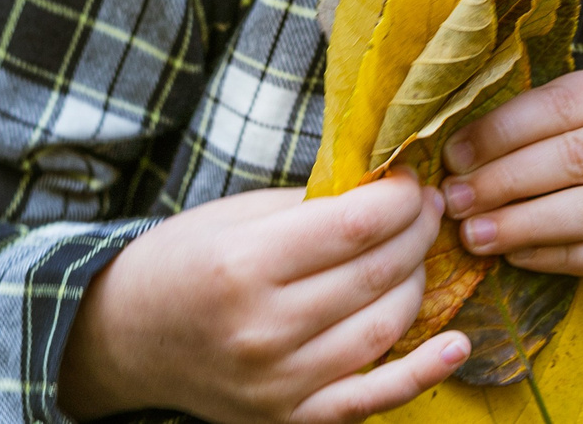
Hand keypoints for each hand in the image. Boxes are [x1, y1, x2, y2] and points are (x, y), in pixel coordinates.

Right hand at [57, 173, 468, 423]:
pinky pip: (369, 399)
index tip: (412, 182)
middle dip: (417, 232)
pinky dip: (421, 374)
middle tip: (428, 208)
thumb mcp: (239, 216)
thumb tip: (391, 187)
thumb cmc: (185, 262)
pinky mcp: (287, 419)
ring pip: (383, 329)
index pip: (356, 227)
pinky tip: (456, 344)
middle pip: (376, 274)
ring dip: (418, 284)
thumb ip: (314, 205)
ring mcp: (277, 383)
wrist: (125, 338)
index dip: (401, 199)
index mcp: (245, 265)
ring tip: (418, 255)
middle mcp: (263, 329)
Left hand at [439, 67, 582, 292]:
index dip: (502, 131)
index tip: (453, 157)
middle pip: (579, 156)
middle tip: (456, 202)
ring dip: (526, 224)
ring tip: (476, 236)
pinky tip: (518, 257)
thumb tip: (456, 155)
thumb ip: (531, 130)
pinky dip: (560, 258)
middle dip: (506, 180)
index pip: (563, 104)